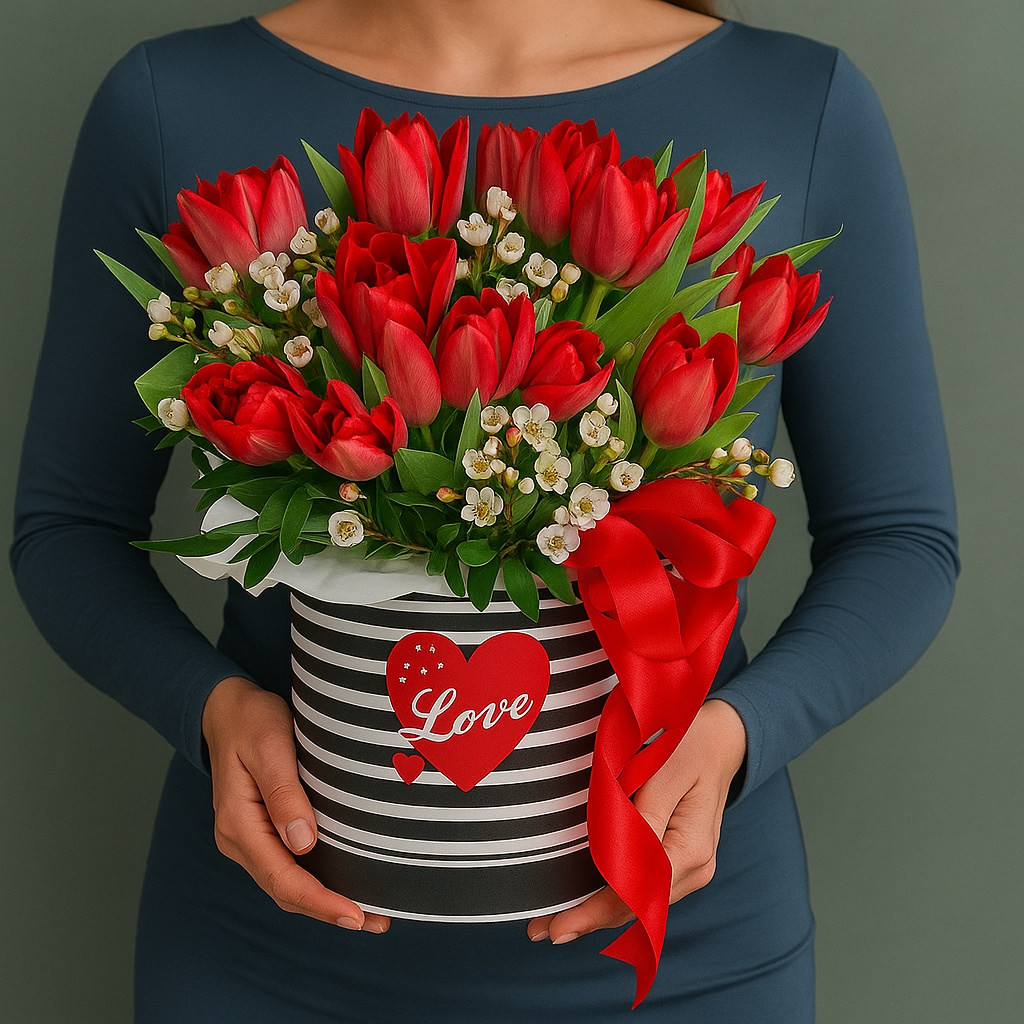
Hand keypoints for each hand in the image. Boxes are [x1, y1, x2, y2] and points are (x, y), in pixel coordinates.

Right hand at [201, 675, 390, 932]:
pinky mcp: (264, 830)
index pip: (282, 877)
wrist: (228, 708)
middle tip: (376, 921)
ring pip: (288, 883)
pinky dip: (317, 881)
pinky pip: (290, 866)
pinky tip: (345, 883)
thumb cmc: (251, 721)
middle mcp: (241, 839)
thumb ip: (284, 794)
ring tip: (371, 913)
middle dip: (329, 910)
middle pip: (286, 890)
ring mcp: (251, 838)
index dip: (320, 901)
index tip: (355, 915)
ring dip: (325, 900)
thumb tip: (304, 844)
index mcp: (239, 824)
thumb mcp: (270, 748)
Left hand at [527, 698, 745, 943]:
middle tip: (538, 931)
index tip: (558, 927)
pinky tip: (583, 901)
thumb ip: (640, 819)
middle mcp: (695, 869)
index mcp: (691, 849)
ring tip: (552, 921)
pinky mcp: (678, 860)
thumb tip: (611, 861)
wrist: (720, 737)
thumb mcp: (662, 773)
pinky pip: (643, 887)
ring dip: (596, 912)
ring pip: (638, 903)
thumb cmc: (688, 746)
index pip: (636, 895)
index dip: (593, 914)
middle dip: (587, 920)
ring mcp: (689, 868)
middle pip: (636, 908)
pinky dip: (612, 896)